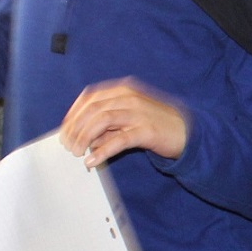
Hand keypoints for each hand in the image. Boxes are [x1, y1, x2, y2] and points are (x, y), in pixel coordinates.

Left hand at [59, 80, 189, 165]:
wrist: (187, 132)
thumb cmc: (156, 123)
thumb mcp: (128, 117)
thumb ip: (108, 124)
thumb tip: (85, 138)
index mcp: (124, 89)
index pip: (89, 97)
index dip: (73, 114)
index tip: (64, 130)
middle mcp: (129, 97)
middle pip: (92, 109)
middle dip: (75, 129)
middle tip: (68, 146)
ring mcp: (138, 113)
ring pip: (101, 121)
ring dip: (83, 138)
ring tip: (77, 153)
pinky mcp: (146, 131)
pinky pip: (118, 141)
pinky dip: (101, 151)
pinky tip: (92, 161)